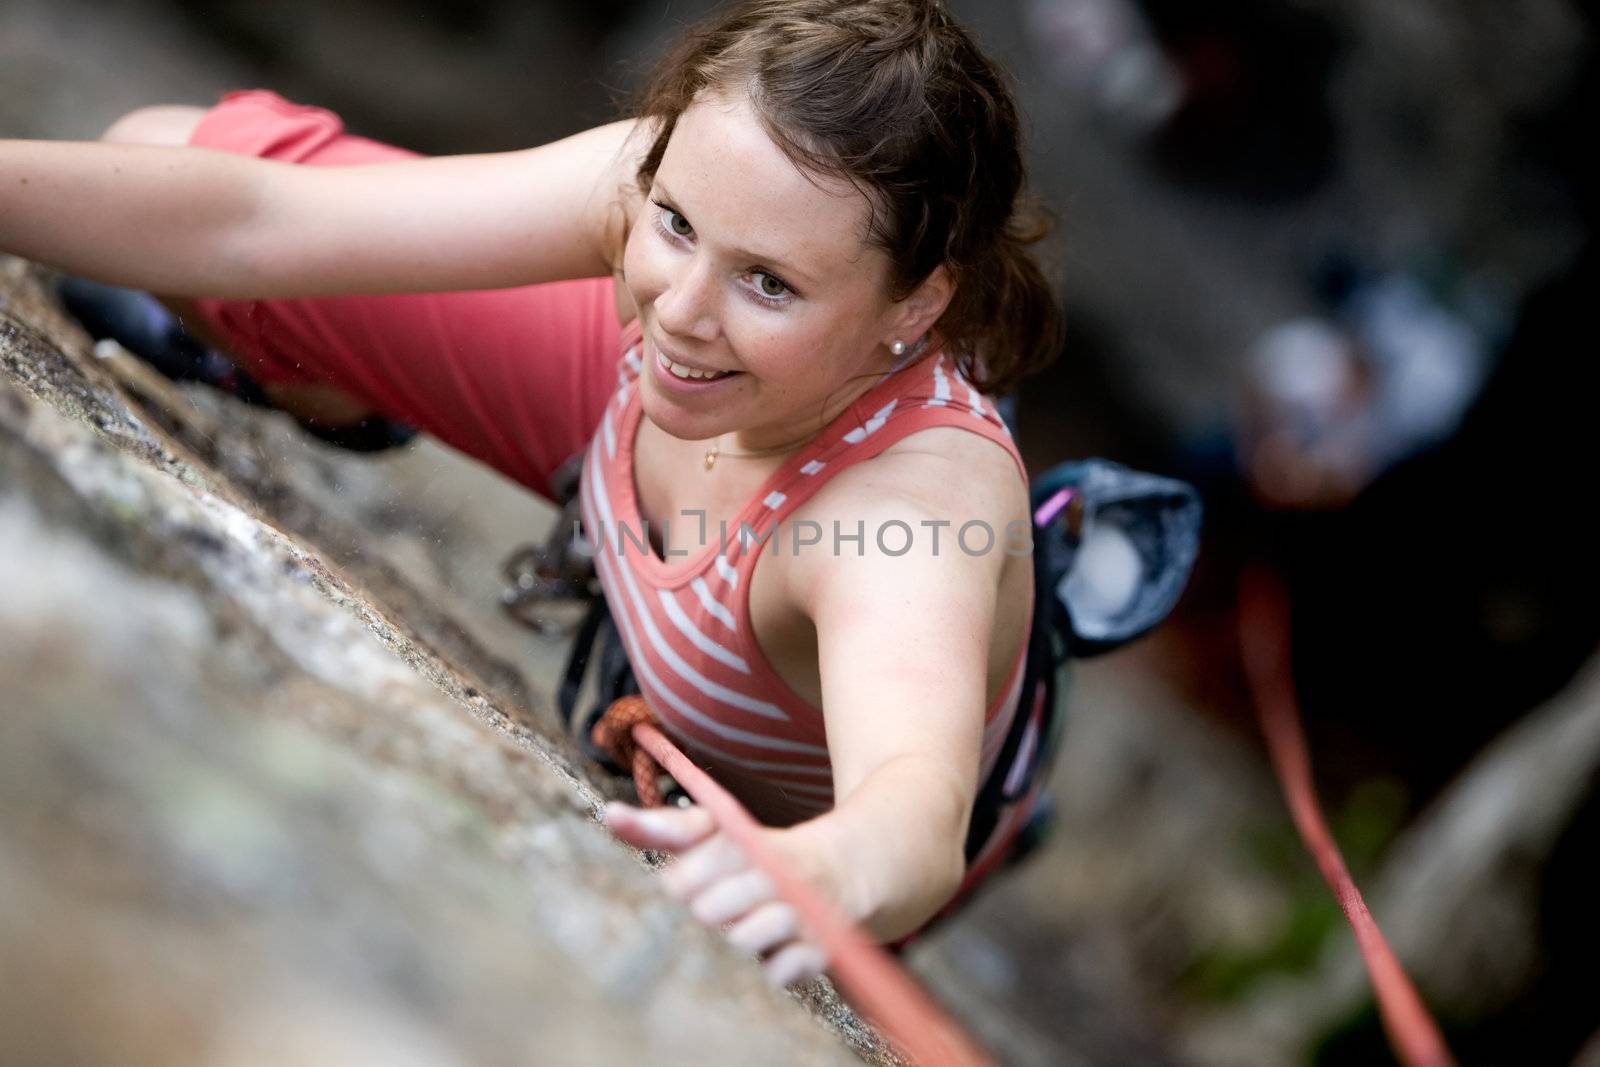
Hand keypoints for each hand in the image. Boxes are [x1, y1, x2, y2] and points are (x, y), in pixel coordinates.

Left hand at [602, 801, 829, 987]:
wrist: (836, 869)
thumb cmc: (751, 856)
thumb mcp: (712, 833)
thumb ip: (661, 828)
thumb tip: (608, 814)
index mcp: (746, 844)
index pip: (708, 862)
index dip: (682, 883)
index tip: (667, 894)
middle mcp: (775, 876)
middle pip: (722, 904)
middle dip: (701, 917)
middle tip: (689, 928)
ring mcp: (799, 913)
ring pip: (755, 935)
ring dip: (732, 944)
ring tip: (718, 947)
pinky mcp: (818, 948)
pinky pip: (790, 968)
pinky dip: (770, 972)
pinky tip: (753, 971)